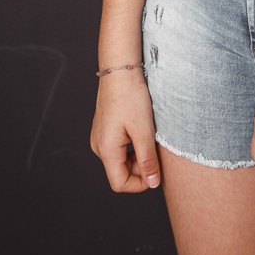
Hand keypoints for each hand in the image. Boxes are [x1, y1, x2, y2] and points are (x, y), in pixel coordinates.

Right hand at [90, 70, 160, 192]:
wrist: (120, 70)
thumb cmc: (130, 97)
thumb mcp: (144, 131)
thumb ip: (148, 160)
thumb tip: (152, 183)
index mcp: (106, 150)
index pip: (120, 184)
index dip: (140, 183)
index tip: (155, 172)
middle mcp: (99, 146)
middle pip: (120, 172)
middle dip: (140, 168)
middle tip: (156, 150)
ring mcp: (100, 137)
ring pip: (121, 160)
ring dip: (137, 155)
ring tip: (149, 137)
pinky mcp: (104, 129)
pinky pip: (119, 147)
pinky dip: (132, 145)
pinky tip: (142, 131)